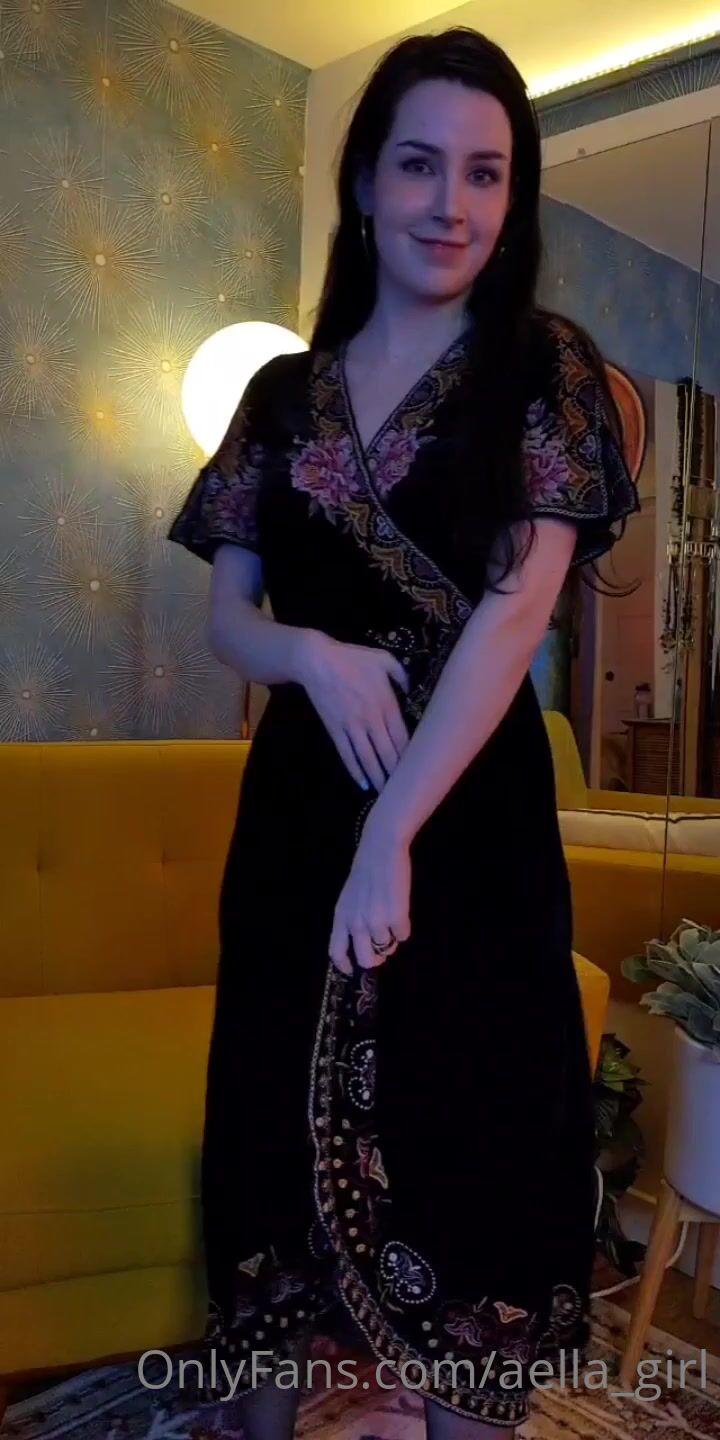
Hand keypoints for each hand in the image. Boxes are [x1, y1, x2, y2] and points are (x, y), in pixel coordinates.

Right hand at [296, 630, 409, 792]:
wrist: (317, 661)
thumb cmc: (353, 658)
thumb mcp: (384, 659)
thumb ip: (402, 675)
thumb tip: (412, 690)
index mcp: (387, 704)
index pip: (403, 737)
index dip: (410, 756)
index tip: (418, 769)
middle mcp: (372, 720)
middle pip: (388, 753)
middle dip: (397, 773)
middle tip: (405, 789)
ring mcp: (352, 727)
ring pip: (369, 759)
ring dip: (378, 777)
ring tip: (387, 794)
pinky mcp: (335, 730)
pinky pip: (347, 754)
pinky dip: (355, 771)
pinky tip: (363, 784)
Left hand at [329, 821, 411, 974]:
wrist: (381, 851)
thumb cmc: (365, 872)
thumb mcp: (349, 898)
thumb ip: (351, 920)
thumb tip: (362, 944)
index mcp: (341, 918)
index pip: (336, 952)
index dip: (345, 966)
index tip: (353, 970)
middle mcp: (356, 924)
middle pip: (365, 959)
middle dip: (375, 959)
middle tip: (382, 952)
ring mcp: (376, 922)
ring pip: (387, 948)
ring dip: (391, 938)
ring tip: (392, 916)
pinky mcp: (396, 918)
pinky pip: (403, 936)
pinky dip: (404, 927)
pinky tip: (401, 909)